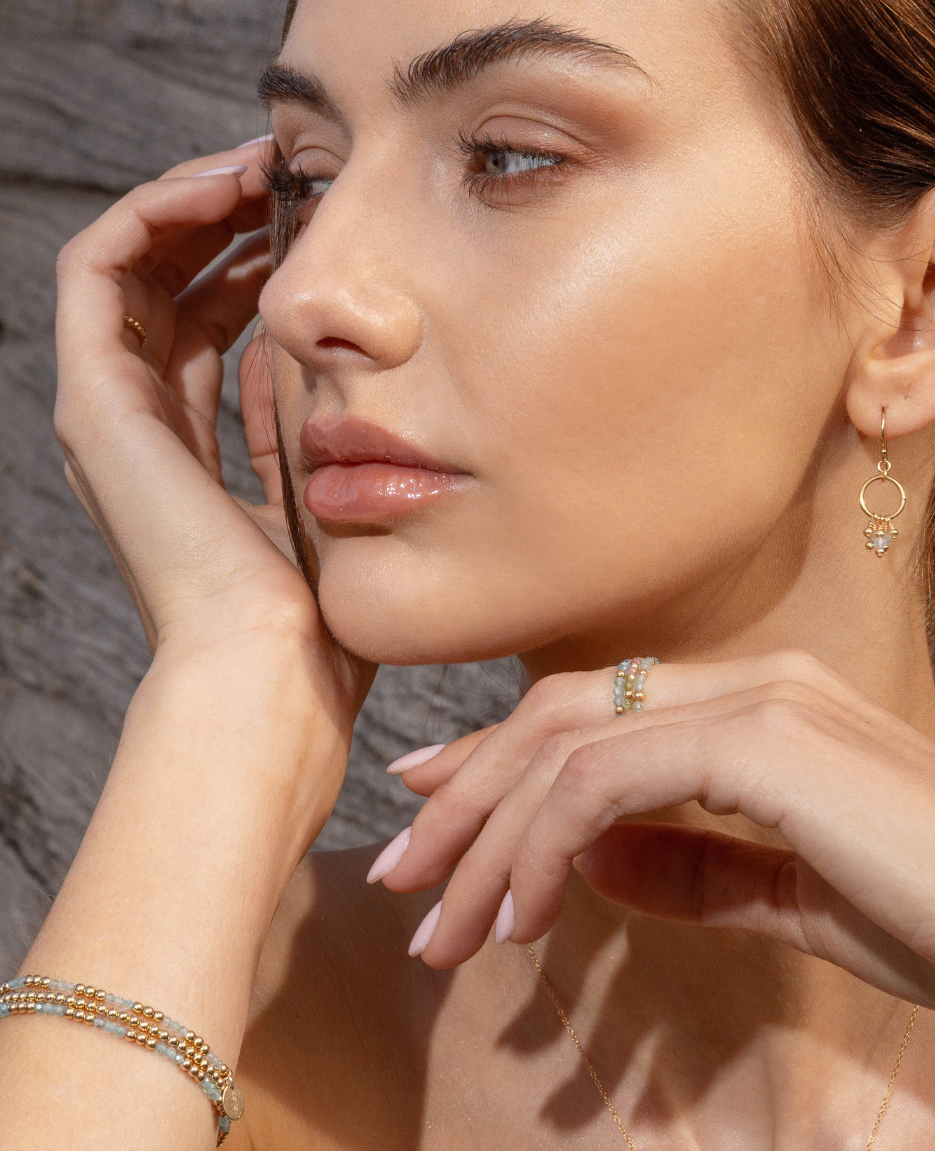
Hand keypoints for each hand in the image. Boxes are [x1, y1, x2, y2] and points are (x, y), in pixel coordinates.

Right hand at [53, 142, 371, 812]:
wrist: (270, 675)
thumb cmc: (313, 614)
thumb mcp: (314, 492)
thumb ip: (289, 419)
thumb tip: (291, 349)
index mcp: (184, 457)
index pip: (203, 329)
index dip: (251, 265)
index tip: (314, 225)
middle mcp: (134, 432)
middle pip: (161, 290)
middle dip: (222, 223)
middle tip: (289, 176)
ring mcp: (105, 418)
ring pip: (128, 269)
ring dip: (188, 205)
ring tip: (260, 165)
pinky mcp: (93, 405)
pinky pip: (98, 272)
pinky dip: (153, 218)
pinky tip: (224, 189)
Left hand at [381, 651, 934, 1045]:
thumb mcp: (797, 898)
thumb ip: (698, 871)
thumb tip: (596, 866)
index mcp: (757, 706)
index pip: (590, 713)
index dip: (495, 762)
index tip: (428, 815)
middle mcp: (750, 682)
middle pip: (554, 716)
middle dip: (462, 799)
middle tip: (397, 878)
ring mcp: (761, 703)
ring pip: (565, 745)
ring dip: (485, 835)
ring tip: (439, 928)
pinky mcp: (771, 745)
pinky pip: (610, 779)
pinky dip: (546, 843)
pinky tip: (520, 916)